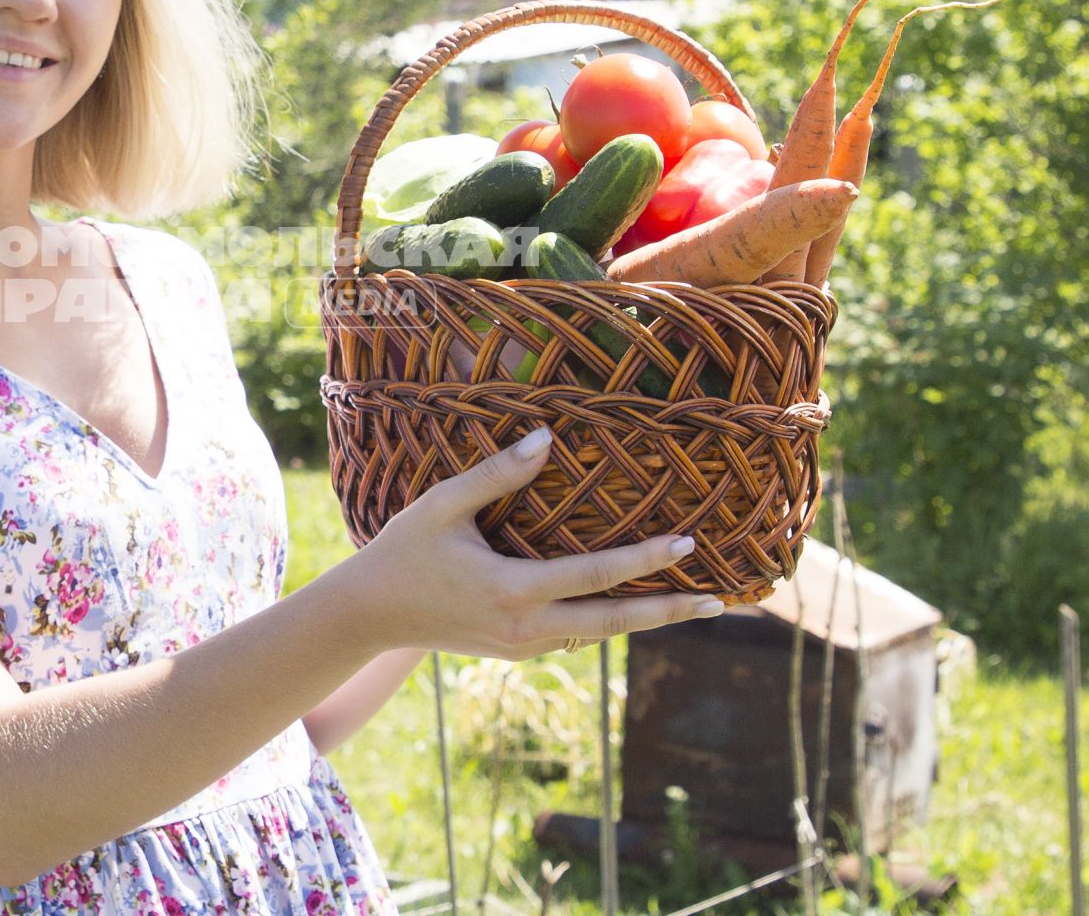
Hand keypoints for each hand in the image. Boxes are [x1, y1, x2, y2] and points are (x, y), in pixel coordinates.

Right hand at [340, 427, 723, 659]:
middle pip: (614, 623)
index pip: (595, 575)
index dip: (645, 559)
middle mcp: (525, 627)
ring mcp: (522, 646)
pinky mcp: (516, 650)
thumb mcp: (442, 505)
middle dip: (669, 612)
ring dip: (645, 621)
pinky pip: (575, 636)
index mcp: (511, 590)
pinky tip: (631, 608)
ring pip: (598, 635)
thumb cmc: (403, 550)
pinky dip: (609, 623)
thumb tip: (547, 436)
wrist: (369, 615)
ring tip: (691, 606)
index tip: (689, 544)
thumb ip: (497, 474)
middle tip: (719, 602)